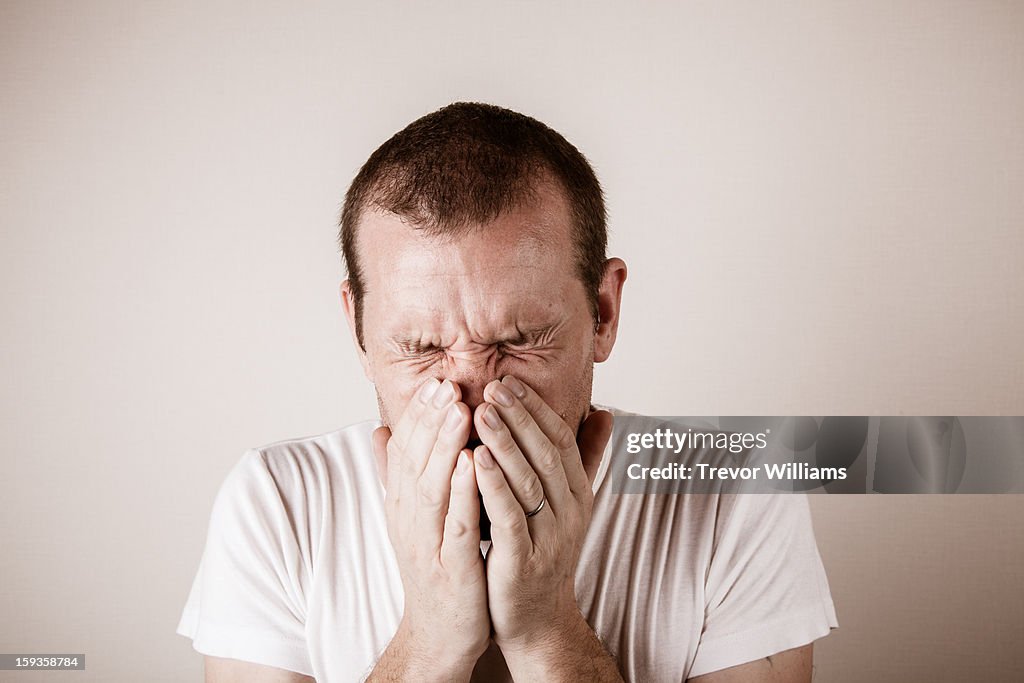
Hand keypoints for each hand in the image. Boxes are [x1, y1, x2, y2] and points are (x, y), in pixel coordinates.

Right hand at [371, 378, 489, 678]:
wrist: (440, 633)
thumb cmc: (435, 567)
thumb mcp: (415, 517)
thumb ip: (401, 474)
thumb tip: (379, 430)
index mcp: (404, 502)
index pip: (407, 448)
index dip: (421, 413)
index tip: (437, 379)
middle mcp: (409, 518)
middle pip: (415, 459)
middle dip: (431, 418)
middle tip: (447, 382)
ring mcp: (428, 543)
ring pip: (432, 486)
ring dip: (444, 446)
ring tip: (460, 410)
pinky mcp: (451, 567)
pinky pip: (456, 524)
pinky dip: (463, 492)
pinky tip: (474, 464)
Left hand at [471, 376, 611, 655]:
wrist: (536, 621)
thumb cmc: (543, 554)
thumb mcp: (568, 505)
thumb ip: (585, 460)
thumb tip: (605, 412)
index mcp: (578, 495)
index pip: (562, 440)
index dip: (537, 409)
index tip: (509, 380)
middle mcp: (570, 514)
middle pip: (547, 454)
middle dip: (520, 417)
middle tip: (492, 385)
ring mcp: (549, 539)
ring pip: (529, 481)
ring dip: (505, 442)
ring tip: (480, 412)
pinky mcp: (523, 563)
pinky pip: (510, 517)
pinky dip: (494, 486)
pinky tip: (476, 460)